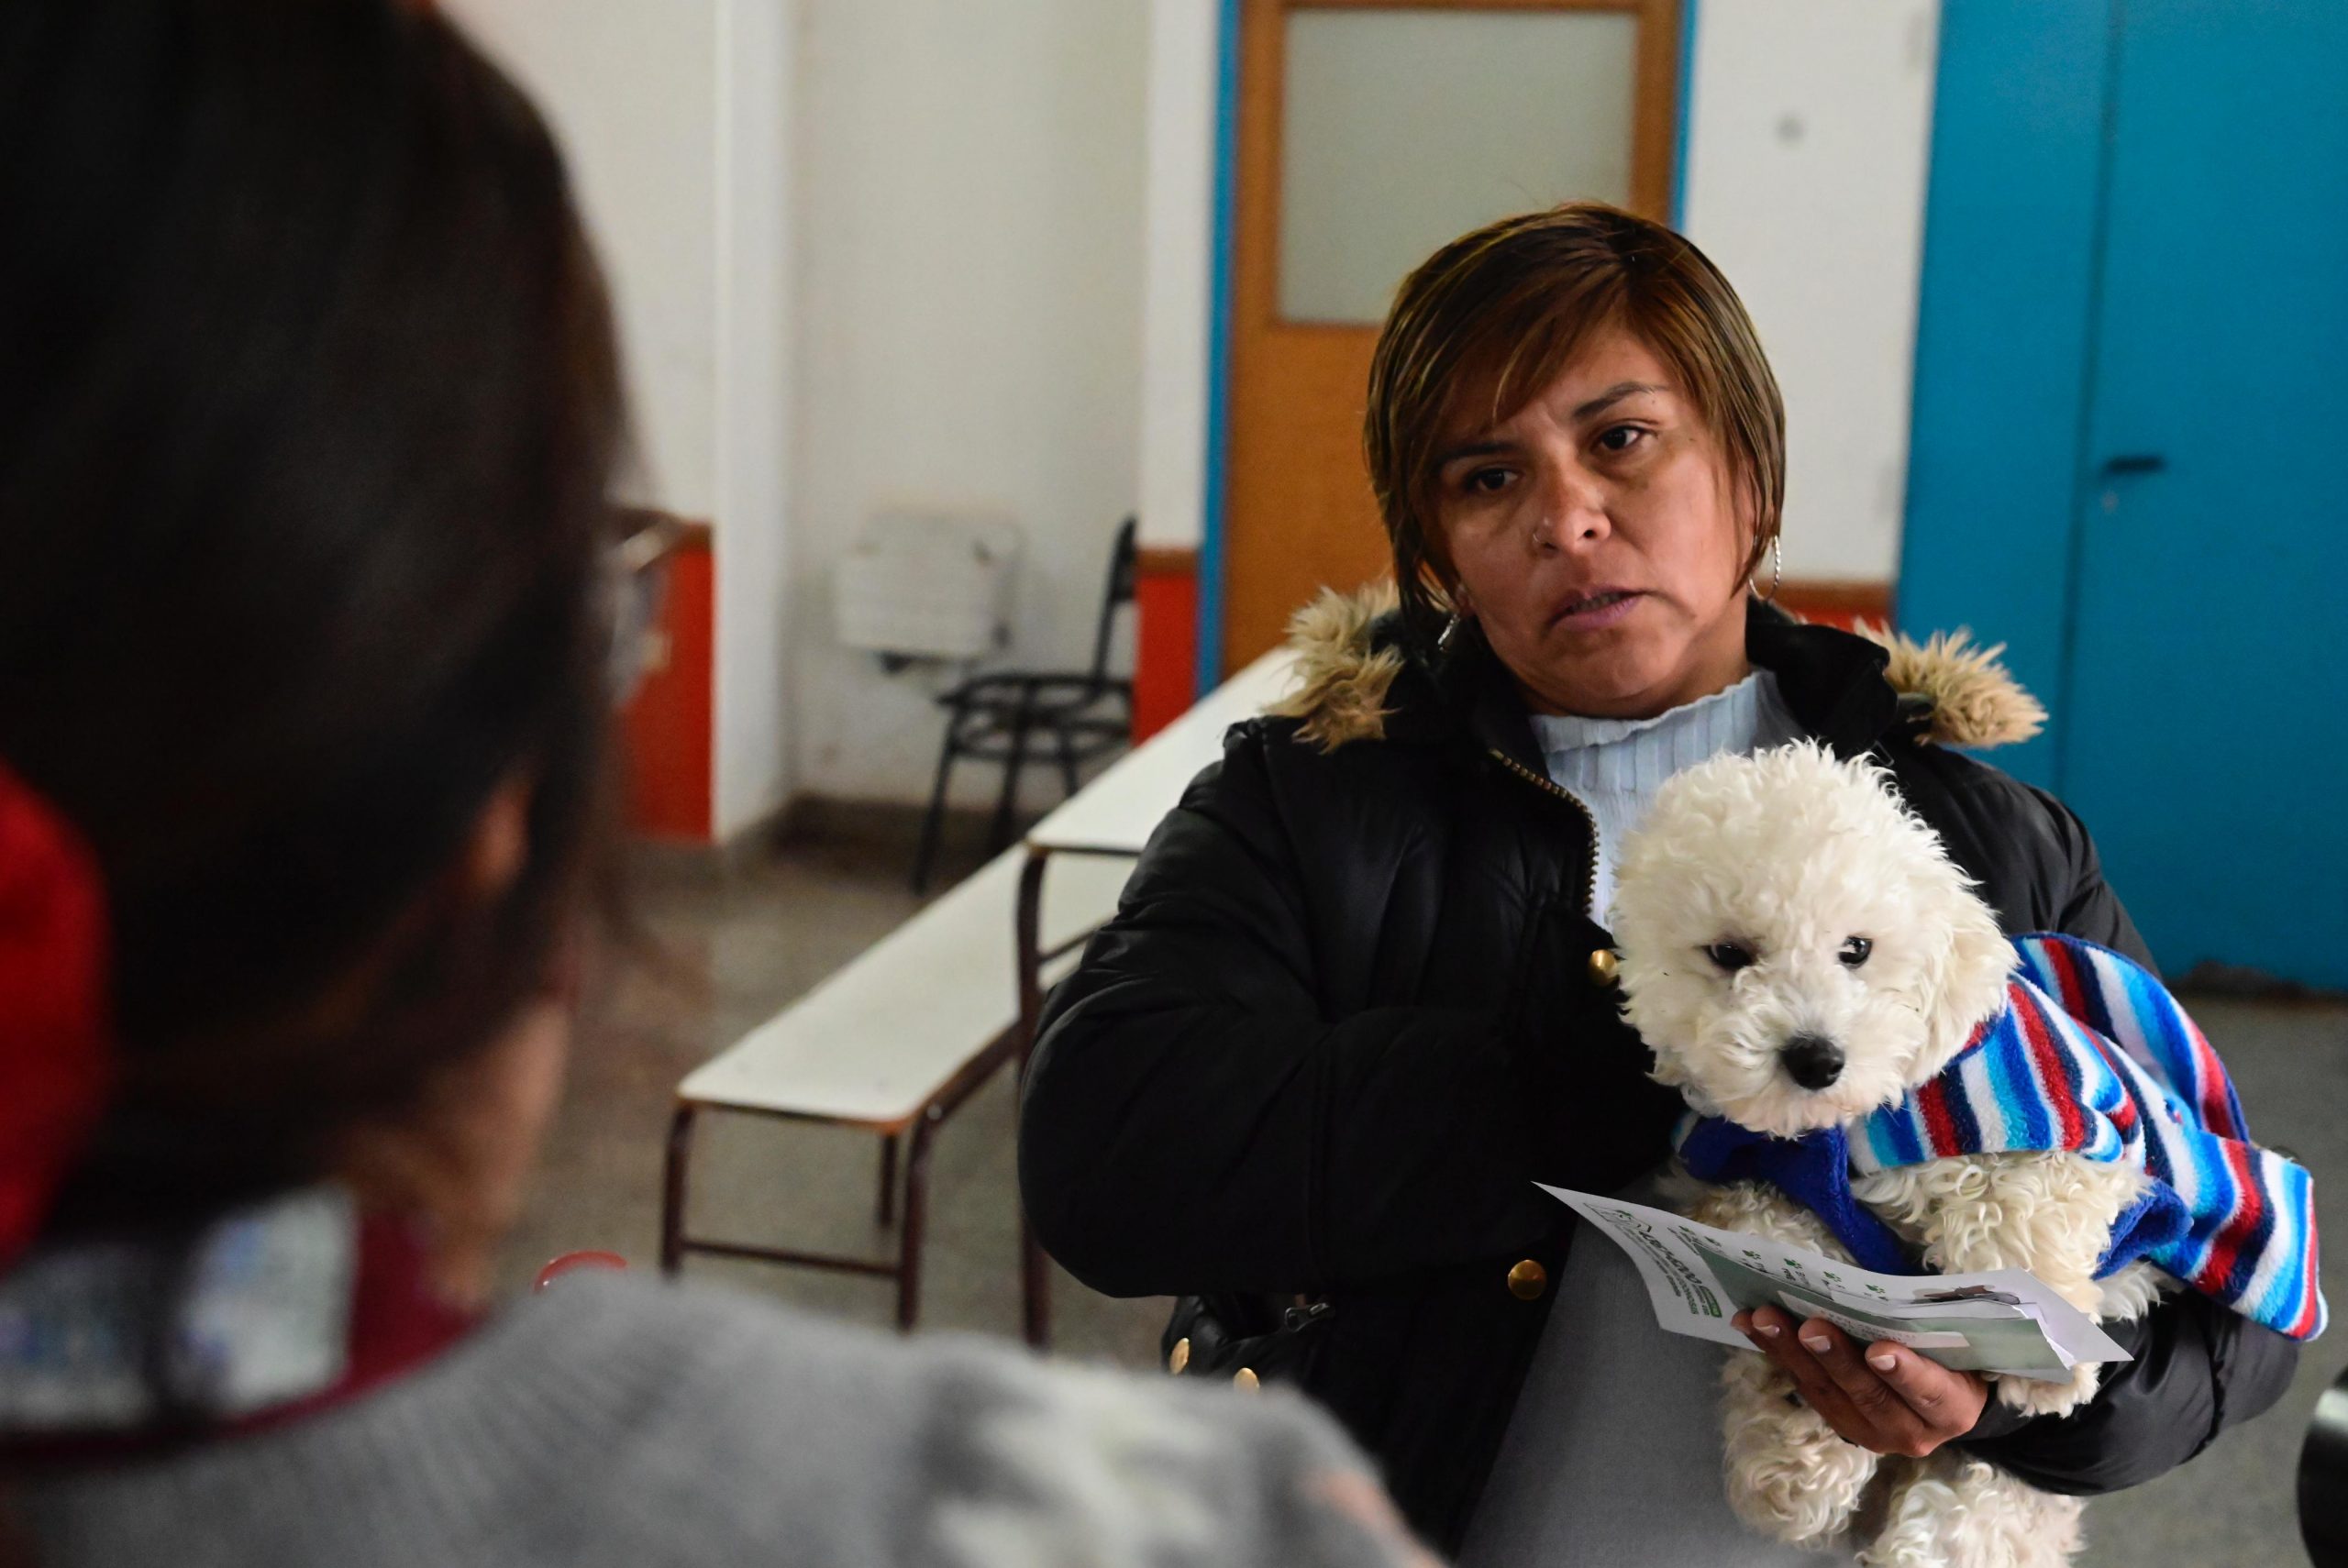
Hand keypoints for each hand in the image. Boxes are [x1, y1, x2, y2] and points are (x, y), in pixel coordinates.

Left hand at [1734, 1306, 1986, 1457]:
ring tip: (1766, 1319)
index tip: (1879, 1351)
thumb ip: (1931, 1325)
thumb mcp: (1959, 1345)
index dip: (1905, 1373)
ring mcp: (1871, 1433)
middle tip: (1810, 1327)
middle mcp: (1912, 1432)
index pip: (1930, 1392)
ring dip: (1791, 1353)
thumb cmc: (1954, 1358)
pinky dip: (1777, 1354)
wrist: (1944, 1402)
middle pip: (1869, 1394)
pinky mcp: (1840, 1423)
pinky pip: (1806, 1388)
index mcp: (1951, 1410)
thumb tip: (1893, 1284)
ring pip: (1828, 1393)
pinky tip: (1752, 1325)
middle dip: (1835, 1359)